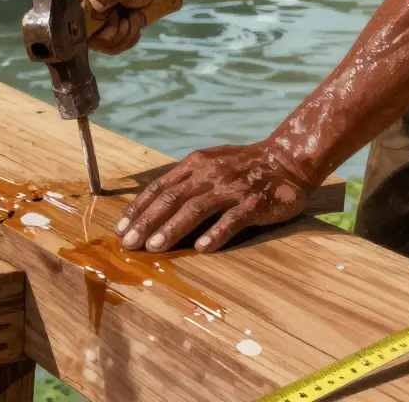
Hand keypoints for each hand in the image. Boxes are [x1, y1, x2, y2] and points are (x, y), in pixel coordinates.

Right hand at [72, 0, 160, 53]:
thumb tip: (94, 6)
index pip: (70, 7)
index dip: (88, 17)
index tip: (108, 12)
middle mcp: (81, 5)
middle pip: (84, 32)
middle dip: (111, 31)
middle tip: (125, 19)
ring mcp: (93, 21)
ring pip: (100, 44)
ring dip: (123, 35)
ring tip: (133, 18)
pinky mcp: (105, 32)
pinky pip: (111, 47)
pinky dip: (127, 39)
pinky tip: (133, 24)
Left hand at [116, 143, 312, 252]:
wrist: (286, 160)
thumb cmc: (242, 166)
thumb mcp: (209, 163)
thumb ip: (185, 181)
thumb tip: (153, 206)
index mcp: (195, 165)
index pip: (159, 187)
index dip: (139, 208)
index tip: (122, 228)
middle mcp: (210, 175)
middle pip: (171, 199)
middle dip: (146, 222)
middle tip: (129, 243)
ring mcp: (232, 189)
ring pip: (195, 209)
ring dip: (172, 229)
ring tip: (154, 247)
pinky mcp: (254, 203)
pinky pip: (232, 220)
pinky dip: (215, 233)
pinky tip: (201, 248)